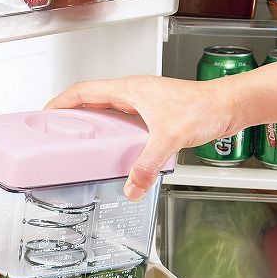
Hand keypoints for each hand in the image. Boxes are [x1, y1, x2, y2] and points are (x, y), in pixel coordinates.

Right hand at [45, 75, 243, 200]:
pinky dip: (111, 131)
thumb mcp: (170, 138)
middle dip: (71, 113)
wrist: (230, 105)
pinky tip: (115, 148)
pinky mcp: (154, 112)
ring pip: (107, 109)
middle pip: (90, 98)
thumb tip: (131, 187)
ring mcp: (143, 101)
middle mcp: (134, 92)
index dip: (61, 102)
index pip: (83, 90)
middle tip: (59, 131)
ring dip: (91, 122)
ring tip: (82, 141)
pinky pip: (122, 119)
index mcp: (129, 90)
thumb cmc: (205, 107)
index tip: (46, 114)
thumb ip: (147, 165)